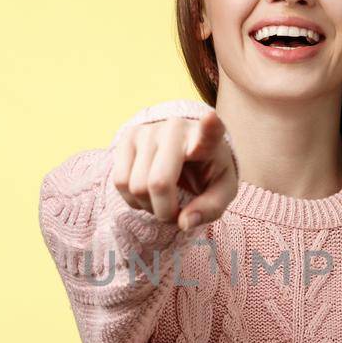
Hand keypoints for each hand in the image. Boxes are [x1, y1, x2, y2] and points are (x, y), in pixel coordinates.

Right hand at [112, 111, 237, 230]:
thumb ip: (210, 209)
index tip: (211, 118)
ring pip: (135, 186)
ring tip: (162, 199)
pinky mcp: (127, 136)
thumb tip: (184, 223)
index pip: (209, 133)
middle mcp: (175, 128)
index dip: (210, 127)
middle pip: (159, 183)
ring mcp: (148, 130)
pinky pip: (120, 181)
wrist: (186, 149)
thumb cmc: (207, 171)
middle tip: (175, 212)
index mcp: (207, 140)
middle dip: (165, 211)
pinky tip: (147, 192)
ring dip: (148, 206)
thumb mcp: (221, 191)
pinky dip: (132, 199)